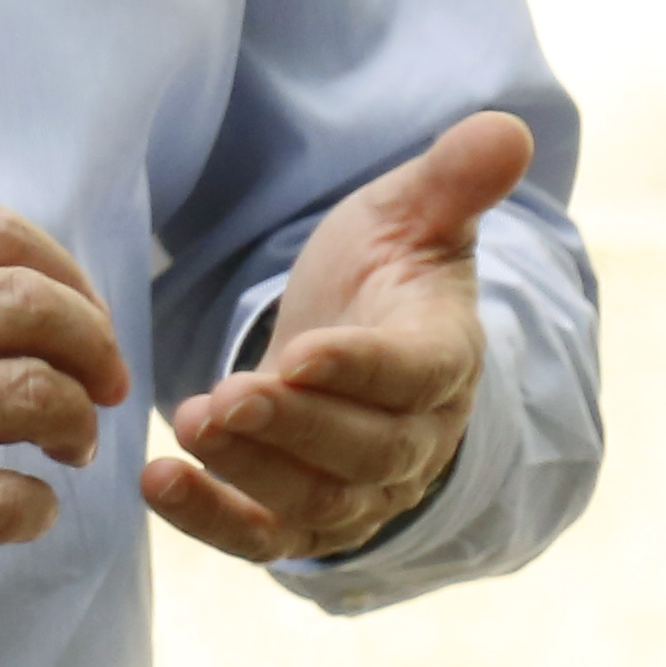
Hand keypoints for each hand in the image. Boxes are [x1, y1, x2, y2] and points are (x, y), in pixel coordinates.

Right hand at [0, 203, 135, 629]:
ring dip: (77, 425)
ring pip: (31, 396)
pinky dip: (37, 509)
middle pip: (27, 306)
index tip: (78, 315)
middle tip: (102, 383)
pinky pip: (1, 500)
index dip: (64, 272)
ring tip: (67, 446)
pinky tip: (22, 509)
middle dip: (93, 344)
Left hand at [146, 112, 527, 564]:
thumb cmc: (385, 274)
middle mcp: (412, 438)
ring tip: (188, 426)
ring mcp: (359, 489)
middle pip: (363, 451)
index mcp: (443, 357)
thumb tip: (507, 129)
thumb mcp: (412, 217)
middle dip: (294, 428)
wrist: (358, 341)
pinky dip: (212, 521)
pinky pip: (264, 537)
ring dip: (249, 470)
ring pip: (313, 500)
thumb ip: (451, 180)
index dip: (363, 369)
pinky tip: (158, 483)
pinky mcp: (303, 519)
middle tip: (226, 398)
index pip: (414, 374)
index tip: (303, 353)